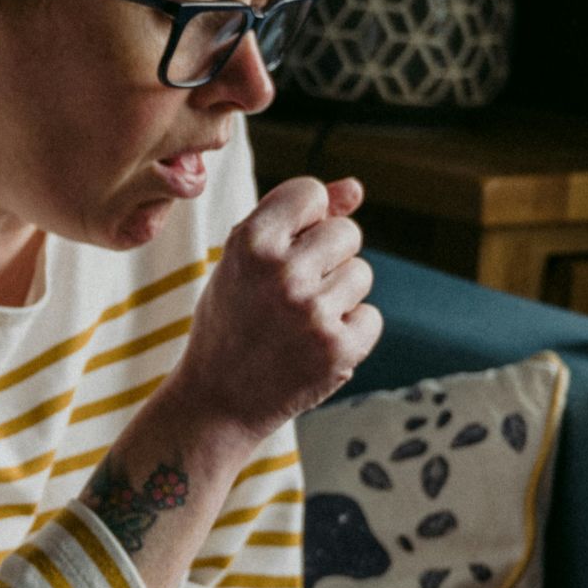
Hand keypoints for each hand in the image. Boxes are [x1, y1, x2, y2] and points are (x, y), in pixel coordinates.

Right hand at [167, 176, 383, 443]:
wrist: (217, 399)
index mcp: (250, 241)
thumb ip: (297, 217)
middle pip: (347, 232)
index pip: (311, 192)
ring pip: (361, 274)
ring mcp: (312, 313)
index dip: (306, 217)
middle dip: (328, 256)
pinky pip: (371, 317)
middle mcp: (282, 272)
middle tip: (291, 291)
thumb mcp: (245, 259)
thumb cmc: (233, 318)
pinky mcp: (338, 350)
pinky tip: (313, 346)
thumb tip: (356, 188)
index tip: (285, 244)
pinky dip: (350, 332)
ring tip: (299, 320)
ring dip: (339, 295)